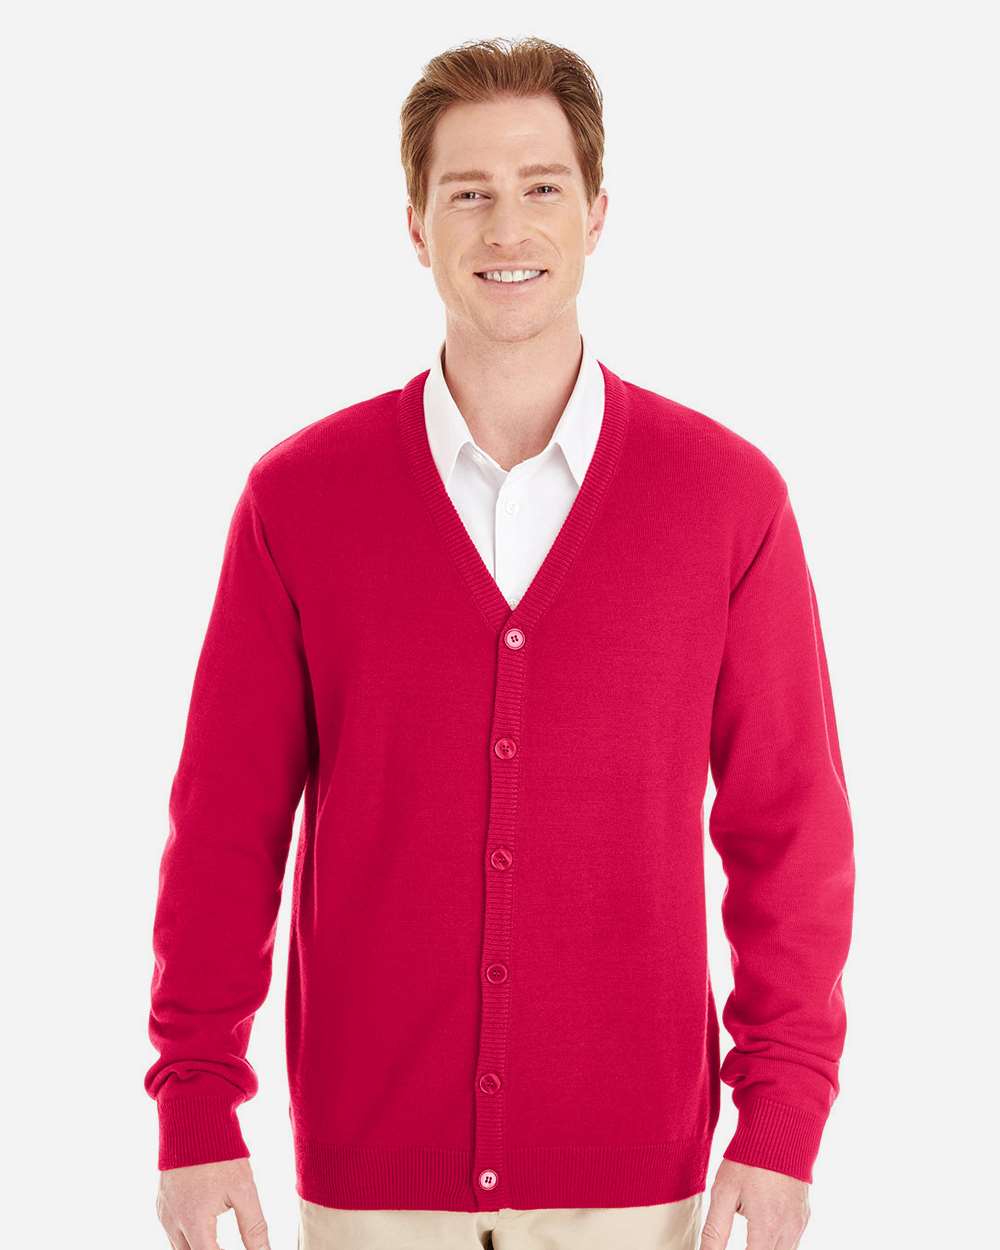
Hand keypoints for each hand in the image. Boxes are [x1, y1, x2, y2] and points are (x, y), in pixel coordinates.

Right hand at [156, 1158, 270, 1249]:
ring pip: (179, 1248)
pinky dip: (189, 1237)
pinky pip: (172, 1232)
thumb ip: (254, 1227)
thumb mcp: (244, 1189)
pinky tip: (205, 1230)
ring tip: (219, 1240)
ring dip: (199, 1247)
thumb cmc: (220, 1153)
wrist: (193, 1119)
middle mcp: (173, 1222)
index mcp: (194, 1222)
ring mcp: (164, 1213)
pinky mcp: (161, 1204)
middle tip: (227, 1243)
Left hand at [700, 1159, 810, 1248]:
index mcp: (766, 1229)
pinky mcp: (804, 1216)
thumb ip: (714, 1231)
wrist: (779, 1131)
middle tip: (740, 1240)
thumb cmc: (748, 1160)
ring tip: (748, 1238)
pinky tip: (762, 1228)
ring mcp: (799, 1224)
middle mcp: (788, 1232)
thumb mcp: (724, 1192)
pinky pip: (792, 1242)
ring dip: (765, 1249)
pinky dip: (777, 1243)